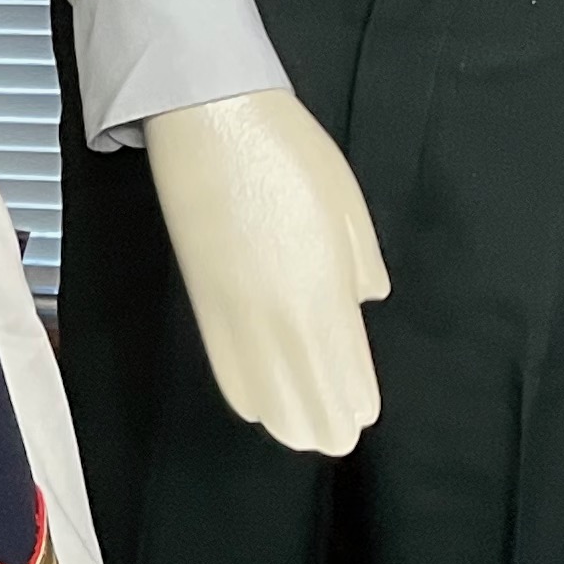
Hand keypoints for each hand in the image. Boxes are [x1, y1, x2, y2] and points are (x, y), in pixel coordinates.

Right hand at [141, 90, 387, 454]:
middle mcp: (278, 311)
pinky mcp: (202, 299)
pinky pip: (224, 363)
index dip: (353, 398)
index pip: (343, 363)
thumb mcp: (346, 203)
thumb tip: (360, 300)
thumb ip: (358, 262)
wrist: (208, 120)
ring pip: (262, 386)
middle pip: (304, 387)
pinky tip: (256, 409)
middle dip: (323, 420)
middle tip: (337, 443)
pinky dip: (244, 391)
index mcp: (324, 285)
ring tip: (301, 437)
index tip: (361, 419)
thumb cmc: (289, 151)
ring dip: (284, 416)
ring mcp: (235, 309)